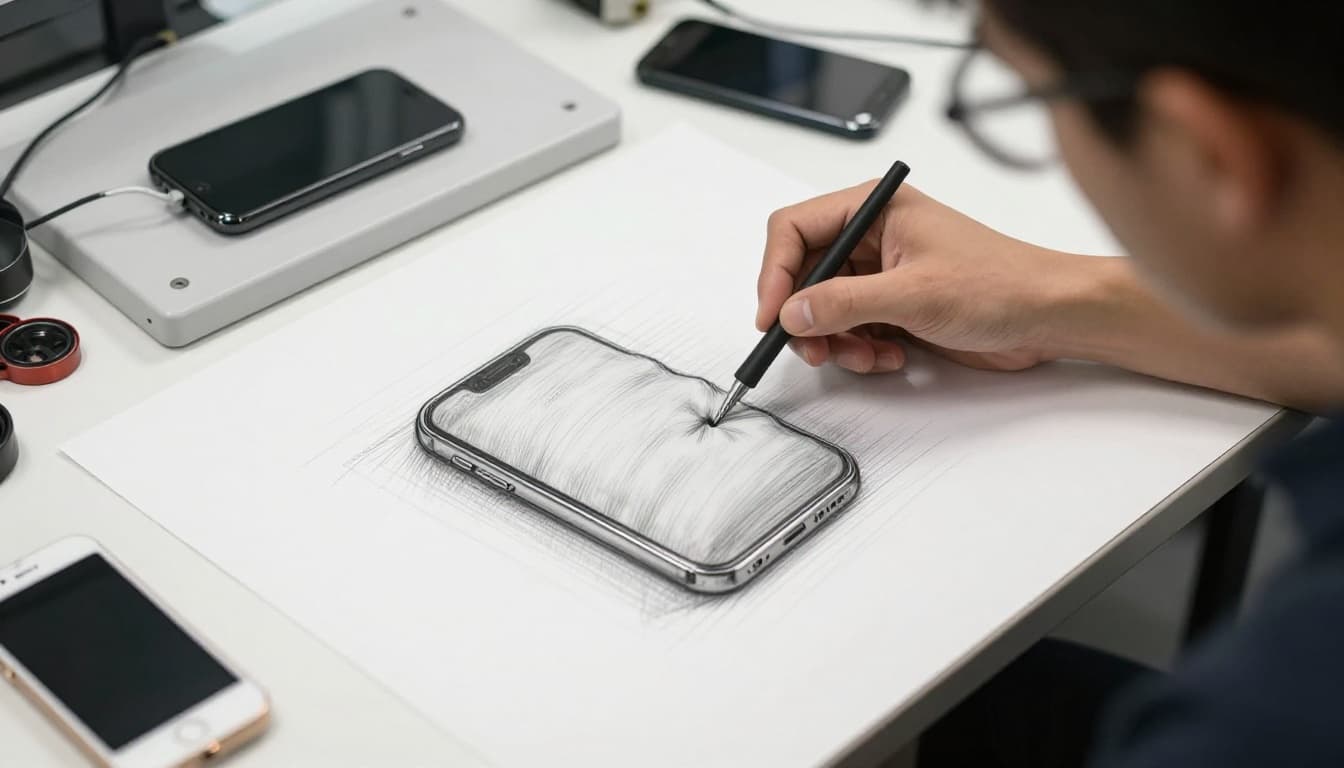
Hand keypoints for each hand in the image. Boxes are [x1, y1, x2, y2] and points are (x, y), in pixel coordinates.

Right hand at [756, 182, 1088, 373]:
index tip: (772, 315)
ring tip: (865, 356)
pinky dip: (860, 350)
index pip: (794, 229)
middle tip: (813, 349)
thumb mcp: (913, 293)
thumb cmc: (1001, 284)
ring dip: (836, 342)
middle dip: (806, 318)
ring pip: (824, 309)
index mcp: (874, 208)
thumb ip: (844, 303)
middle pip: (804, 275)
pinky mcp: (894, 305)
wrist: (1049, 316)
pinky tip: (891, 356)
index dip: (775, 273)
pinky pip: (850, 330)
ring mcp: (883, 272)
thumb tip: (793, 312)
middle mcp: (872, 236)